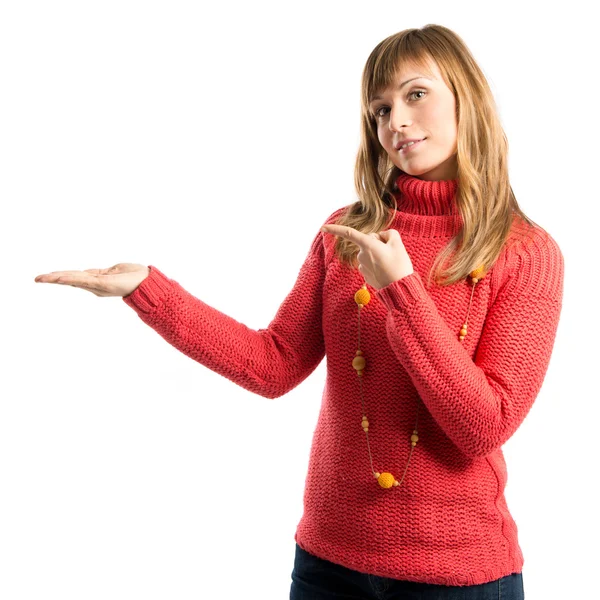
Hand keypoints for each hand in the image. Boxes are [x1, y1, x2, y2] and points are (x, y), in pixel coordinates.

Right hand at [34, 263, 149, 296]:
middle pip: (70, 279)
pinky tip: (60, 278)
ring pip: (73, 279)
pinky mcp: (102, 284)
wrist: (147, 283)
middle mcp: (95, 285)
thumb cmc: (134, 275)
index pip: (75, 277)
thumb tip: (92, 273)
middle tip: (37, 279)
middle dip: (53, 279)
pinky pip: (83, 280)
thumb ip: (102, 272)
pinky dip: (71, 279)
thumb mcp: (115, 270)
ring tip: (42, 278)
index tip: (47, 276)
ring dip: (57, 278)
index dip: (61, 276)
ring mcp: (97, 285)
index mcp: (97, 280)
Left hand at [321, 225, 413, 289]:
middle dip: (378, 243)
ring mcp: (362, 266)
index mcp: (368, 245)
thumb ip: (388, 234)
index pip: (349, 233)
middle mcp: (361, 255)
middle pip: (368, 241)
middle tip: (392, 252)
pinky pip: (370, 263)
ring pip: (369, 253)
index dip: (335, 229)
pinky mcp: (365, 275)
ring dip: (378, 254)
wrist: (400, 288)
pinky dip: (378, 264)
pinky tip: (387, 270)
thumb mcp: (398, 244)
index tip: (322, 227)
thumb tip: (381, 237)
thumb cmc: (399, 265)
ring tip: (391, 263)